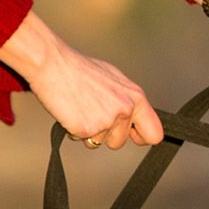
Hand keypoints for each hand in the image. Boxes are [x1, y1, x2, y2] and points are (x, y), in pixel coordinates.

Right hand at [0, 9, 163, 147]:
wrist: (54, 65)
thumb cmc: (79, 70)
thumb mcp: (114, 80)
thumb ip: (127, 100)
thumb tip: (134, 116)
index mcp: (135, 97)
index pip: (154, 133)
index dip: (142, 137)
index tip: (132, 135)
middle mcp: (125, 110)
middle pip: (120, 143)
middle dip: (106, 135)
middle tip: (93, 114)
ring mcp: (106, 121)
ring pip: (99, 143)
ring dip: (89, 133)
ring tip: (81, 109)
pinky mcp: (87, 129)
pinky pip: (81, 140)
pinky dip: (74, 130)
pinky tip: (71, 111)